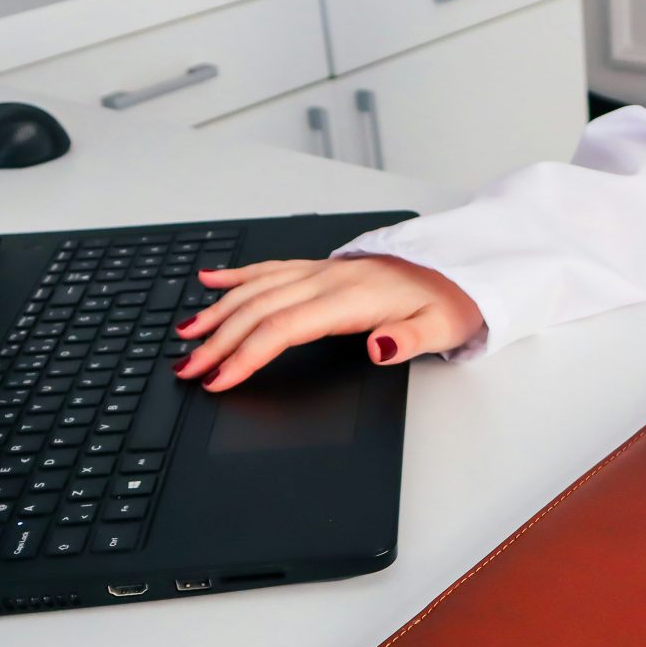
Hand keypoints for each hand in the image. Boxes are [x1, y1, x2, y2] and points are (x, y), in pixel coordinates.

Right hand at [171, 256, 483, 391]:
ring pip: (257, 289)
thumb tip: (378, 346)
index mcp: (351, 299)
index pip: (284, 328)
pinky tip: (210, 281)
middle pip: (259, 310)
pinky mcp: (323, 269)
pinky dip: (237, 276)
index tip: (220, 378)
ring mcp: (323, 271)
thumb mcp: (440, 329)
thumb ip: (408, 340)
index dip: (247, 354)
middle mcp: (329, 280)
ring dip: (217, 312)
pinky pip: (271, 269)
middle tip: (188, 368)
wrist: (460, 269)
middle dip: (218, 341)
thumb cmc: (448, 303)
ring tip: (185, 335)